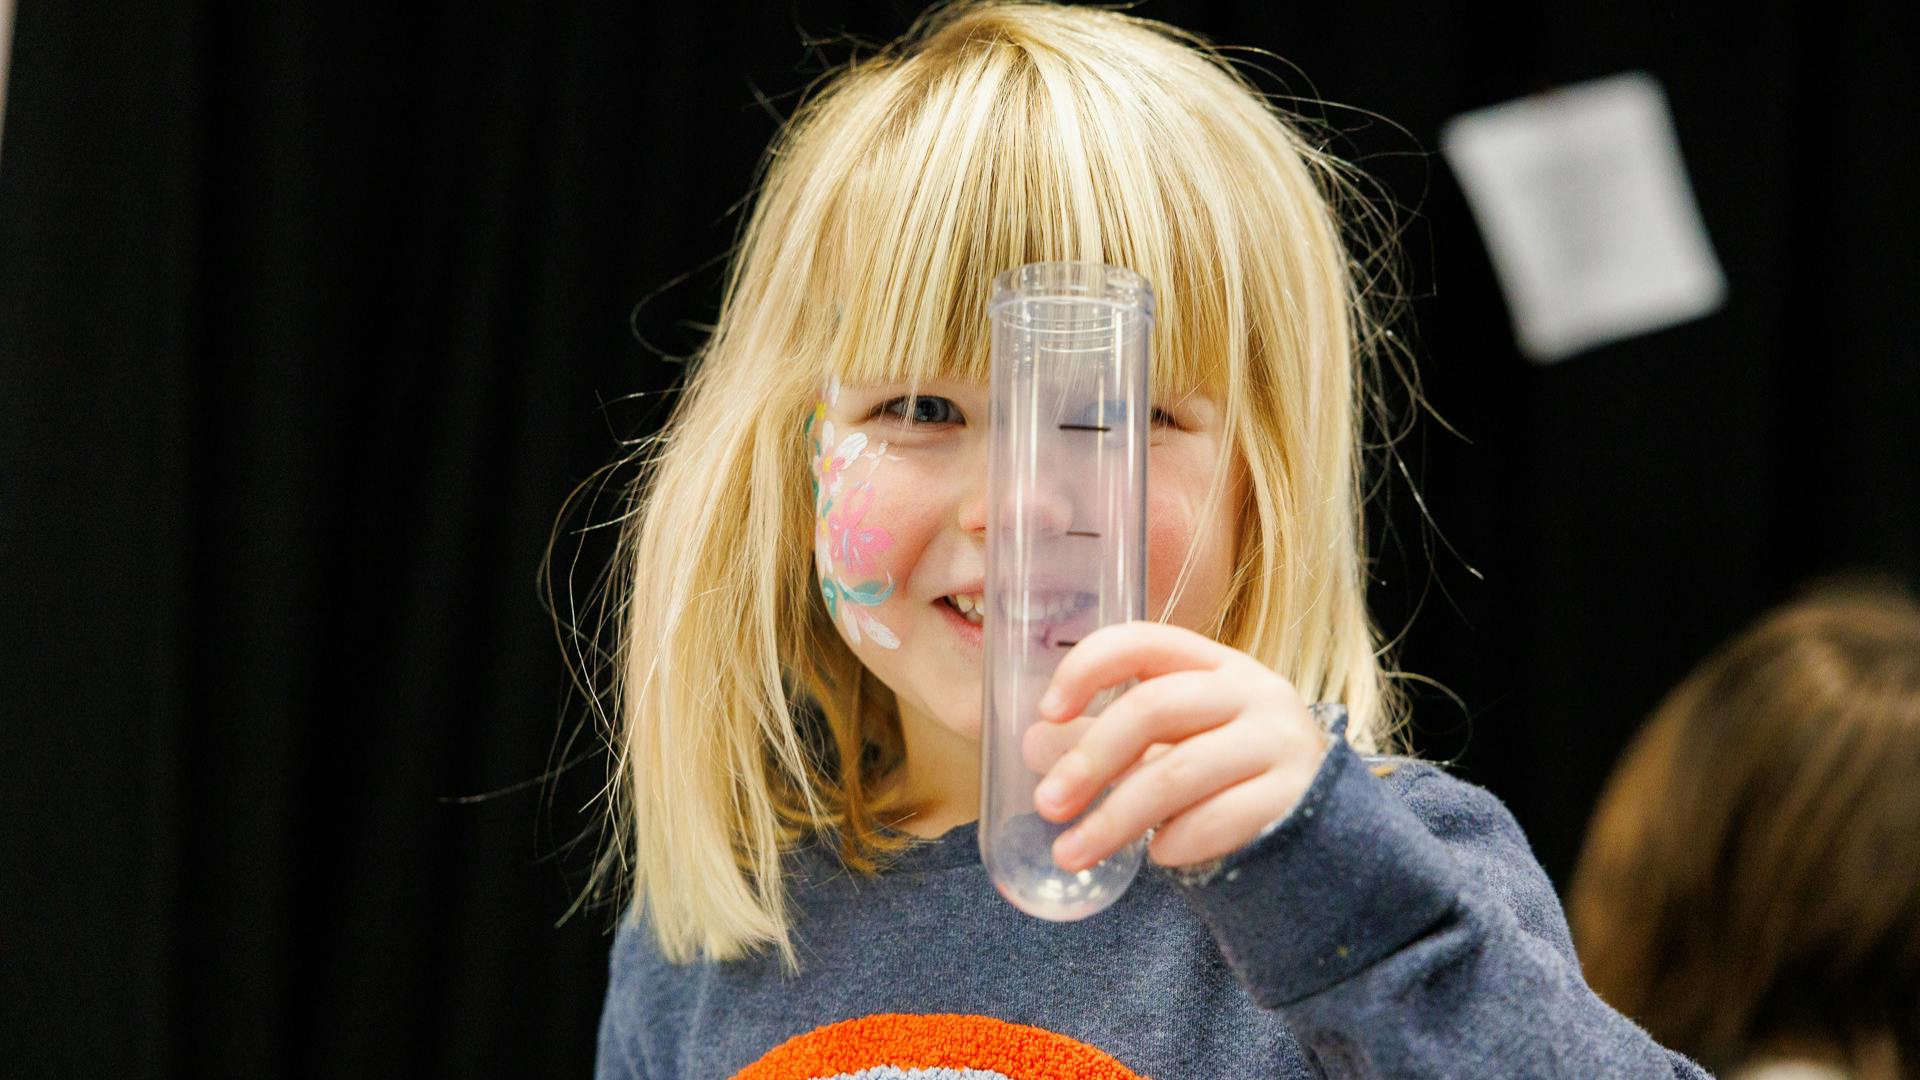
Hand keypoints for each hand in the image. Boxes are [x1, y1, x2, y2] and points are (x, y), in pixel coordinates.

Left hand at [1029, 621, 1330, 872]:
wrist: (1325, 830)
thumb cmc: (1231, 779)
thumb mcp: (1171, 747)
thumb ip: (1106, 741)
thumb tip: (1033, 744)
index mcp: (1215, 665)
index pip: (1143, 641)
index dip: (1088, 668)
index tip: (1047, 711)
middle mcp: (1254, 691)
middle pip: (1153, 708)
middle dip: (1089, 760)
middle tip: (1046, 805)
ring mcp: (1281, 742)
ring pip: (1178, 772)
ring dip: (1114, 819)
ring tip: (1071, 853)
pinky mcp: (1296, 797)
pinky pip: (1218, 818)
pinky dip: (1175, 841)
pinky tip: (1155, 857)